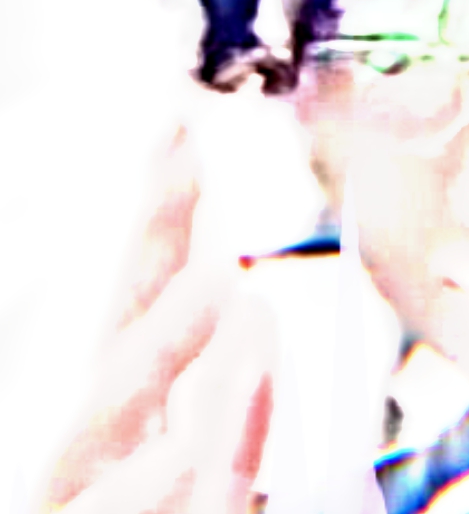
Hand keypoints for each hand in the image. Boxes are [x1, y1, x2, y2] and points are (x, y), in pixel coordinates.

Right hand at [39, 124, 275, 513]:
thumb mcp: (218, 470)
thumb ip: (238, 402)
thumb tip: (251, 310)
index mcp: (139, 411)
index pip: (152, 293)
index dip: (165, 213)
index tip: (180, 134)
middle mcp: (97, 442)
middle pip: (119, 319)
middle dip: (148, 234)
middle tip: (180, 150)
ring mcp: (73, 496)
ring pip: (102, 415)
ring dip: (160, 346)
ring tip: (222, 279)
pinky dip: (152, 487)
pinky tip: (188, 447)